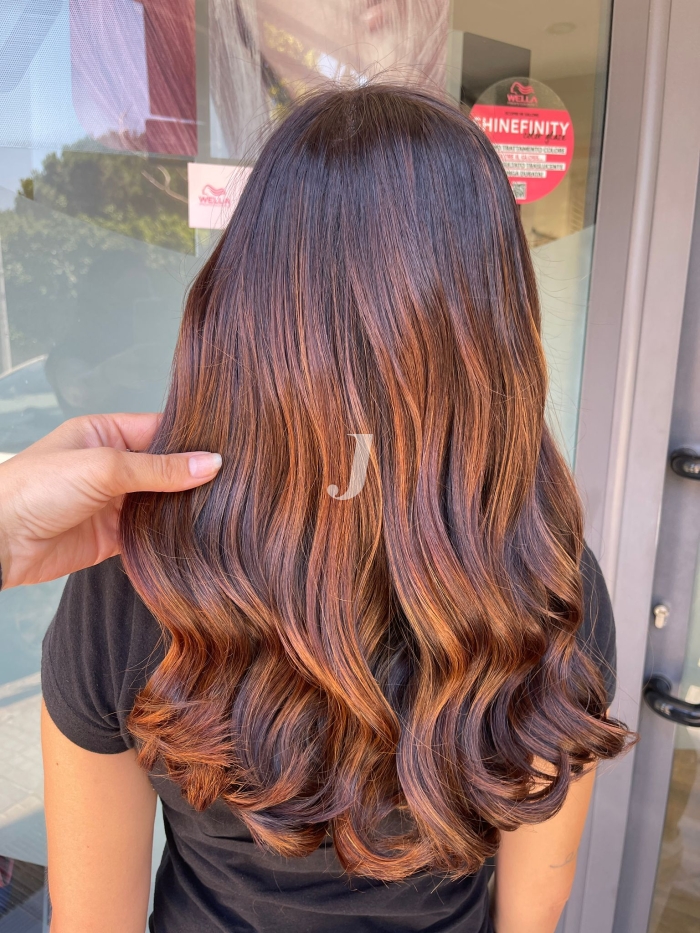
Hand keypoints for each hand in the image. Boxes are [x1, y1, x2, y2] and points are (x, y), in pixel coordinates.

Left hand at [0, 413, 221, 587]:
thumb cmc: (37, 489)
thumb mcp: (103, 467)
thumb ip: (159, 468)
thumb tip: (210, 464)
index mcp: (105, 433)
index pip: (160, 429)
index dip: (192, 439)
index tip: (230, 448)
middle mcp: (112, 465)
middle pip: (164, 468)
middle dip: (193, 475)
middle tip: (236, 480)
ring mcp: (113, 502)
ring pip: (161, 502)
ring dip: (185, 506)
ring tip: (227, 506)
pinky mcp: (113, 537)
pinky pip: (150, 533)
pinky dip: (171, 534)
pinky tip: (198, 533)